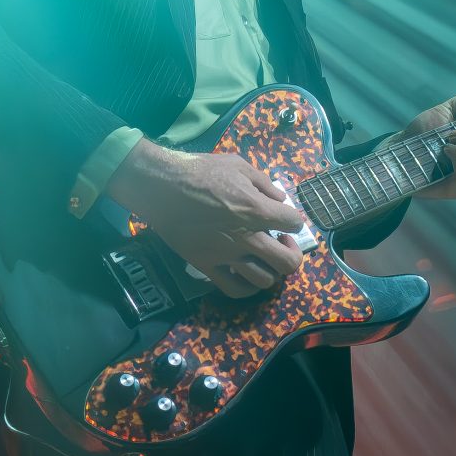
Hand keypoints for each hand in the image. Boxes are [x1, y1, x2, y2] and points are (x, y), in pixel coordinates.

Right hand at [110, 139, 305, 297]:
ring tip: (262, 258)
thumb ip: (264, 183)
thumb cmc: (200, 171)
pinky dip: (246, 288)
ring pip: (264, 280)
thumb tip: (280, 200)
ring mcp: (226, 256)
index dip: (294, 221)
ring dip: (270, 270)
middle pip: (288, 262)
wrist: (161, 186)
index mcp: (256, 209)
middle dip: (292, 253)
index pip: (294, 223)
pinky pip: (234, 290)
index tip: (285, 219)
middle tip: (281, 243)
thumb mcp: (238, 165)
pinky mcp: (207, 266)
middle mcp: (246, 238)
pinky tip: (245, 275)